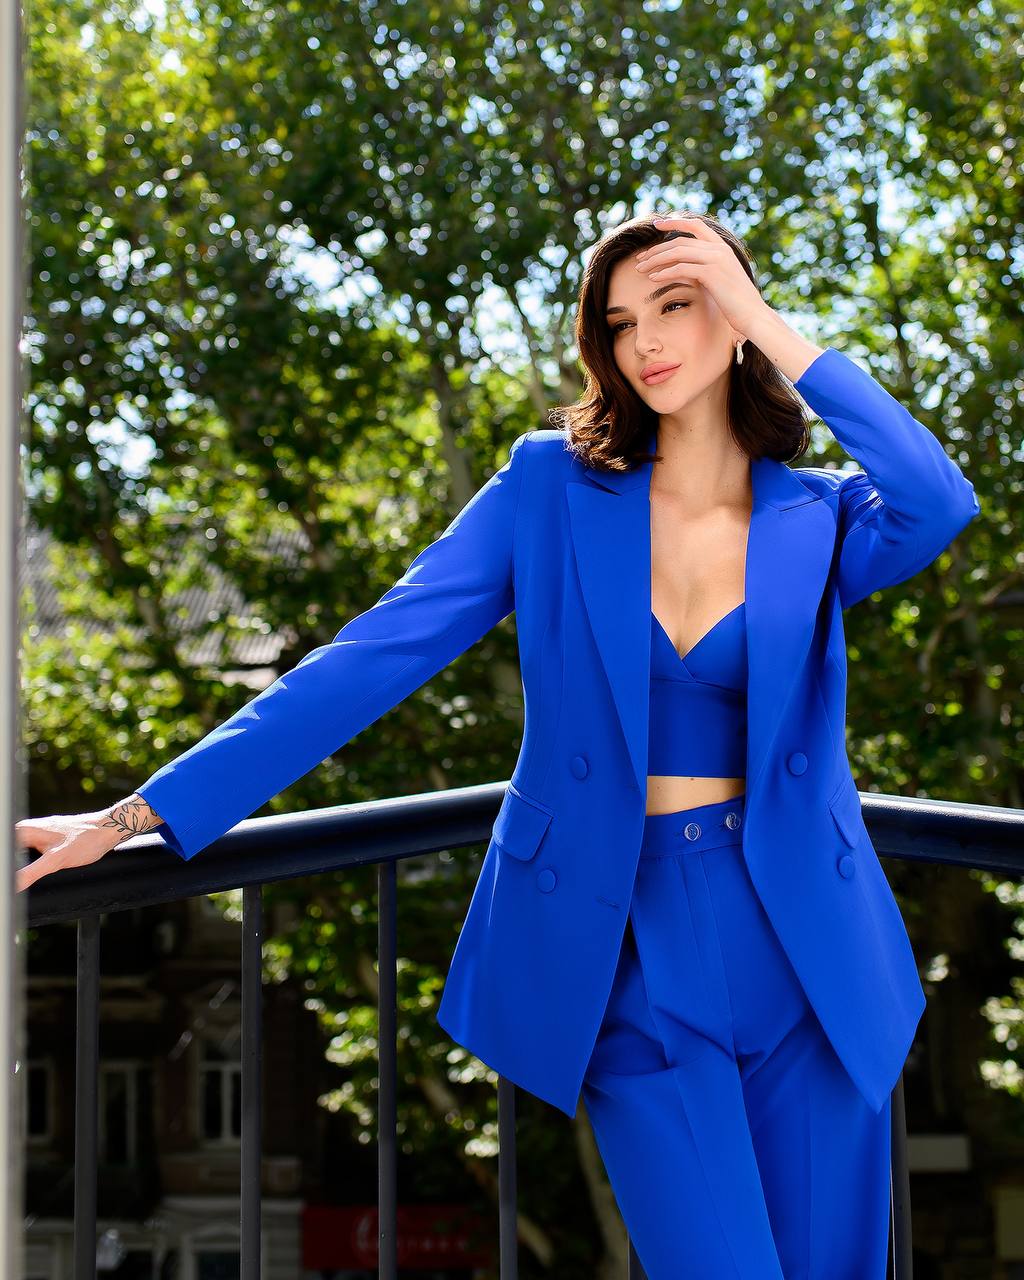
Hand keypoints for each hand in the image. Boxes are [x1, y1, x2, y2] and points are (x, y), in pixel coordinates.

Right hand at [13, 813, 121, 893]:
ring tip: (21, 881)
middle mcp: (28, 830)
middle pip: (10, 852)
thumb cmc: (86, 839)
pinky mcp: (47, 841)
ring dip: (19, 867)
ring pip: (18, 853)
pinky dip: (29, 865)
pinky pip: (29, 854)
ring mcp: (38, 834)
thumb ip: (31, 873)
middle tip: (17, 883)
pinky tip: (32, 874)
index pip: (5, 849)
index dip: (6, 866)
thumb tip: (12, 886)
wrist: (108, 830)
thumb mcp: (56, 860)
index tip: (10, 882)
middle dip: (12, 868)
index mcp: (24, 830)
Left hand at [636, 215, 769, 338]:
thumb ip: (707, 268)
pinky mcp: (711, 273)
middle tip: (640, 258)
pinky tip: (653, 278)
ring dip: (655, 260)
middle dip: (656, 248)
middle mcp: (718, 248)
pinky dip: (664, 272)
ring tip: (640, 269)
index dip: (674, 223)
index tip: (656, 225)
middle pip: (680, 240)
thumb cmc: (736, 302)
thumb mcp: (721, 279)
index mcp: (721, 247)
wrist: (753, 314)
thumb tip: (689, 269)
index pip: (695, 225)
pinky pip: (681, 268)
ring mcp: (715, 259)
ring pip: (677, 252)